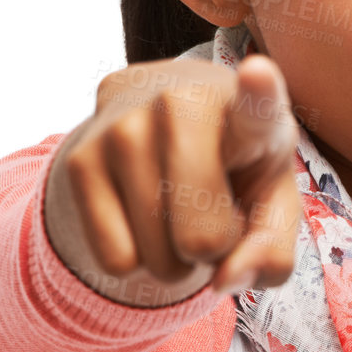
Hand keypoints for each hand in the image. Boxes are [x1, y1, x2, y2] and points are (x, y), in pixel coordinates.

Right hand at [45, 52, 300, 302]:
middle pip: (203, 238)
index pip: (255, 107)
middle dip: (214, 250)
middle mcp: (181, 104)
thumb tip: (222, 280)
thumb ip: (272, 253)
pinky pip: (116, 261)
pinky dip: (136, 258)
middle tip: (214, 209)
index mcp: (248, 111)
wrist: (162, 119)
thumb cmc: (238, 170)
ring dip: (174, 258)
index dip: (259, 93)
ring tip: (177, 206)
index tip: (258, 72)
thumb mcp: (273, 208)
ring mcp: (123, 127)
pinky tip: (142, 210)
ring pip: (157, 258)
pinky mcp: (79, 158)